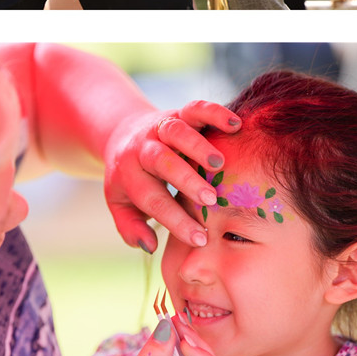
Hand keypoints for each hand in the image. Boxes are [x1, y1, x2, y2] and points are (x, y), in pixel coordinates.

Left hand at [102, 101, 243, 252]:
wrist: (122, 134)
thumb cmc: (130, 179)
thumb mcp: (120, 205)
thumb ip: (131, 228)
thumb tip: (150, 247)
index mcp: (129, 174)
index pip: (152, 200)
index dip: (176, 221)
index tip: (200, 239)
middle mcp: (144, 148)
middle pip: (162, 162)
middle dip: (187, 180)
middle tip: (211, 200)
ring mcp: (161, 128)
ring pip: (177, 130)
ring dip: (198, 146)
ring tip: (220, 163)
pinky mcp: (178, 112)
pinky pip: (195, 108)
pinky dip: (214, 113)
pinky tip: (235, 125)